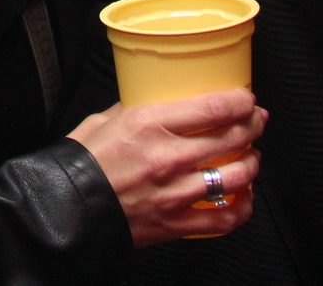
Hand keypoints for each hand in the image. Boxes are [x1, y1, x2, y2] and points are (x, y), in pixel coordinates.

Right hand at [69, 89, 264, 247]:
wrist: (66, 208)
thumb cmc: (80, 163)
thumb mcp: (104, 121)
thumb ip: (133, 109)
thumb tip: (153, 99)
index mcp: (147, 124)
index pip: (212, 108)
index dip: (240, 102)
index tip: (247, 99)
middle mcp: (167, 157)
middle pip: (232, 137)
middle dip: (253, 126)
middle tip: (256, 121)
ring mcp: (175, 192)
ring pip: (236, 176)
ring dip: (252, 164)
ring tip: (251, 157)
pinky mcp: (176, 223)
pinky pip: (225, 217)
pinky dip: (242, 207)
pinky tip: (243, 197)